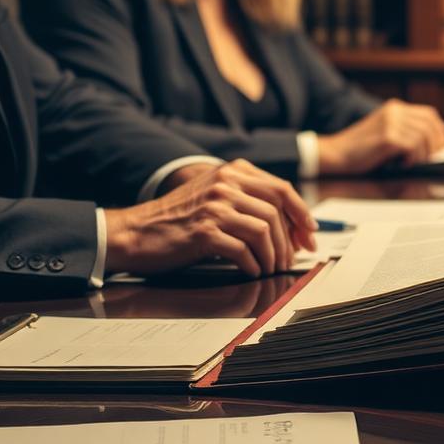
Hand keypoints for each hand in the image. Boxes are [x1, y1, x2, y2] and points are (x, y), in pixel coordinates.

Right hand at [103, 159, 316, 277]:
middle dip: (291, 238)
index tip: (310, 234)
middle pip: (276, 210)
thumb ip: (247, 199)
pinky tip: (252, 271)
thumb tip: (289, 225)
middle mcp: (225, 184)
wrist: (134, 233)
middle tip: (293, 258)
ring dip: (273, 254)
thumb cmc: (177, 220)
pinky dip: (253, 264)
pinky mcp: (204, 231)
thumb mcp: (213, 195)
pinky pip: (243, 250)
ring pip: (264, 230)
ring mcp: (215, 206)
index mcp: (232, 172)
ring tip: (272, 268)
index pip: (281, 189)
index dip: (301, 213)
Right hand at [315, 99, 443, 174]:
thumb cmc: (360, 149)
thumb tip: (435, 144)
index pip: (429, 115)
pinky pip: (412, 146)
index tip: (441, 147)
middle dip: (436, 145)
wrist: (335, 153)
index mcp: (396, 108)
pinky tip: (402, 165)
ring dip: (422, 154)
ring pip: (423, 136)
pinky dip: (412, 158)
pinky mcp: (387, 136)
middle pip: (430, 125)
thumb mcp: (386, 133)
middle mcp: (395, 111)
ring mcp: (391, 122)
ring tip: (411, 163)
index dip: (439, 132)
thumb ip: (406, 132)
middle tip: (431, 159)